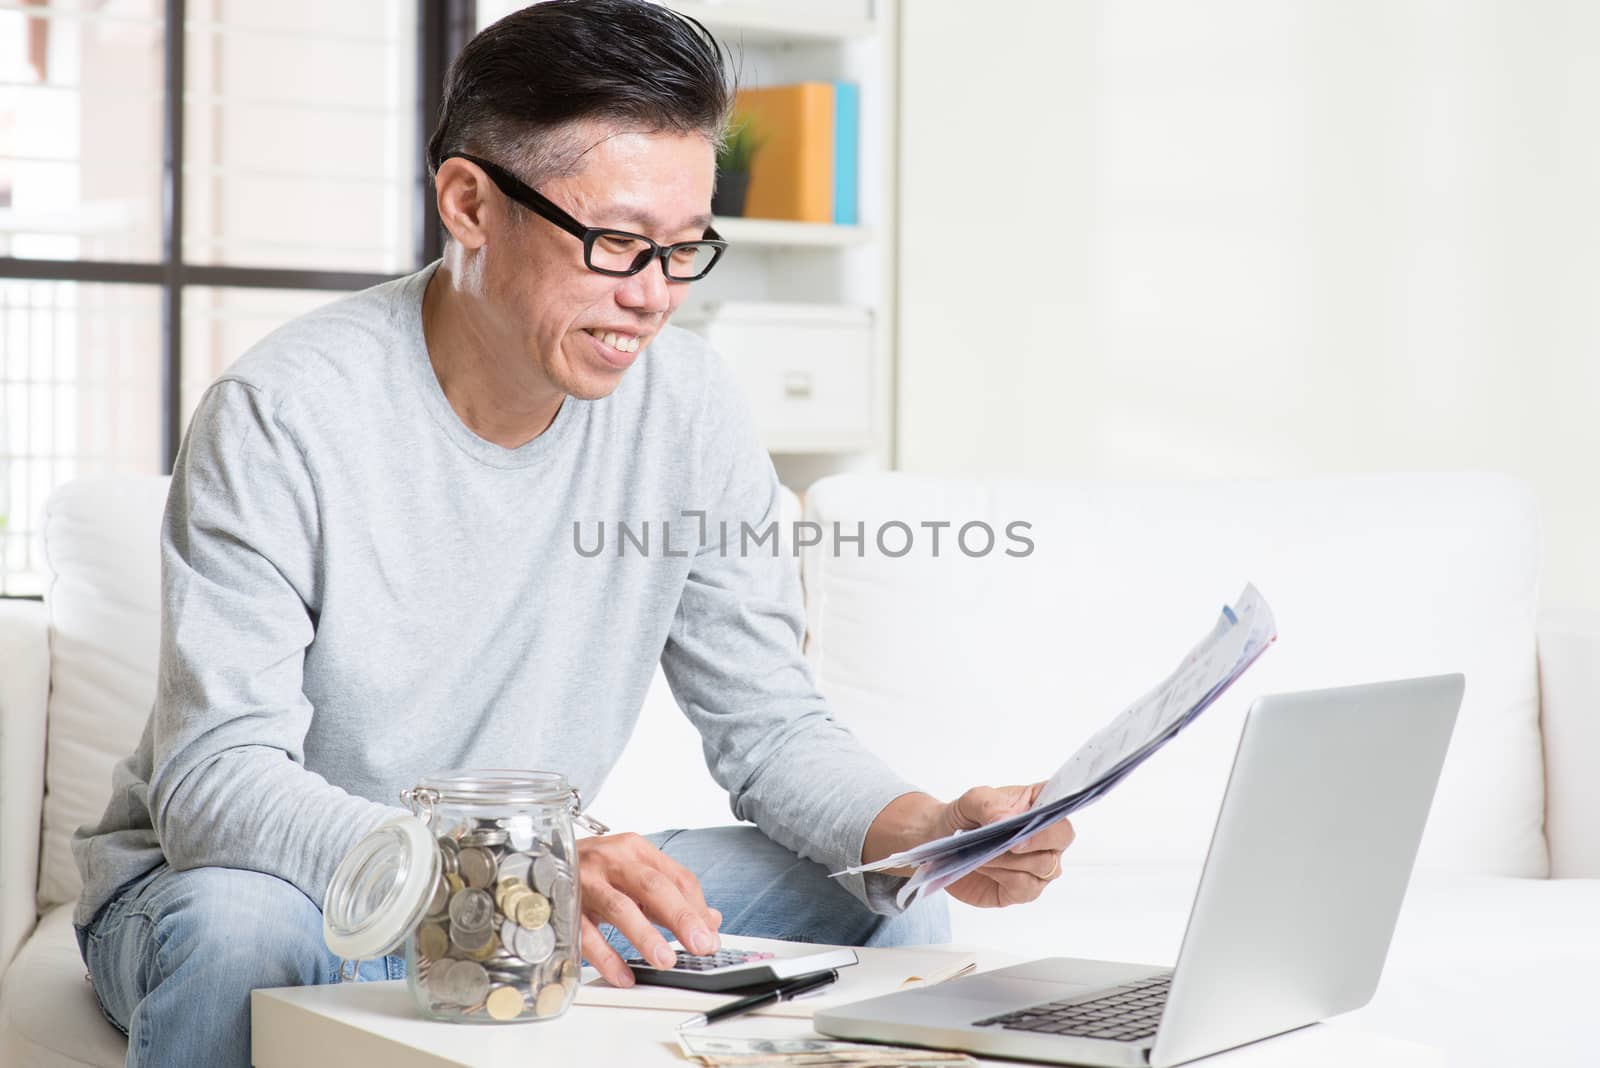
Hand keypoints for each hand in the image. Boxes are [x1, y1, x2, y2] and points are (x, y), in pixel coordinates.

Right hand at [575, 832, 722, 987]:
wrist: (540, 861)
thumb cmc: (594, 870)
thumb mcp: (633, 874)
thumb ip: (671, 896)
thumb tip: (710, 921)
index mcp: (635, 850)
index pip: (676, 877)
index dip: (696, 908)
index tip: (711, 935)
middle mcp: (612, 860)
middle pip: (653, 886)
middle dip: (681, 917)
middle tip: (701, 944)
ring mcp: (585, 882)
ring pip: (620, 908)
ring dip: (645, 936)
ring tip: (665, 961)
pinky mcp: (563, 905)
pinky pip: (586, 934)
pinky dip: (606, 957)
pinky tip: (623, 975)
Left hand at [939, 783, 1073, 907]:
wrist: (942, 842)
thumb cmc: (966, 816)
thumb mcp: (972, 801)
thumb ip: (990, 806)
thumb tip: (1005, 821)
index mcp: (1040, 805)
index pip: (1062, 803)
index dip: (1055, 811)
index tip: (1035, 818)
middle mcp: (1047, 836)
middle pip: (1061, 838)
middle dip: (1036, 840)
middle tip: (1009, 842)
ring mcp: (1039, 865)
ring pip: (1044, 866)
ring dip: (1010, 860)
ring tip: (982, 852)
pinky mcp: (1024, 890)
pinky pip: (1026, 887)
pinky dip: (1003, 876)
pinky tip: (983, 866)